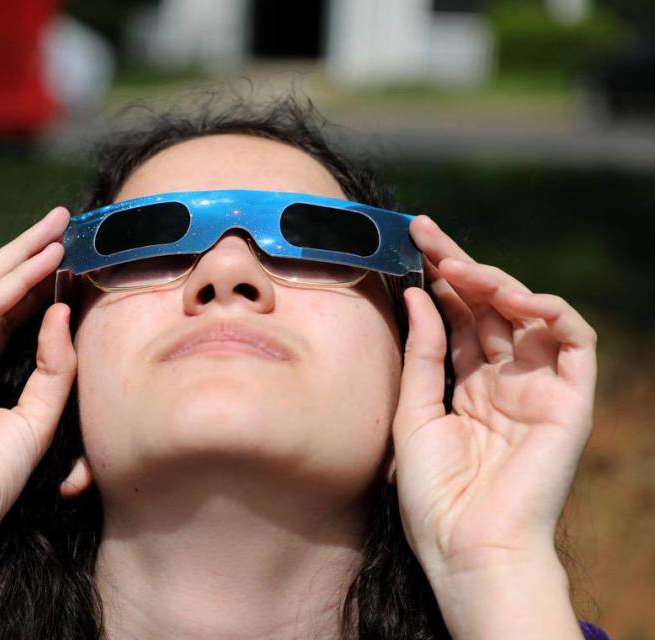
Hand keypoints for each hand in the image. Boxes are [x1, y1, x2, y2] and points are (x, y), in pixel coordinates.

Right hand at [0, 205, 75, 554]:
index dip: (35, 282)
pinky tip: (42, 264)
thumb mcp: (35, 421)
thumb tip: (60, 314)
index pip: (1, 312)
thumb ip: (52, 369)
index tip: (71, 259)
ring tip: (57, 228)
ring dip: (20, 255)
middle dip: (25, 252)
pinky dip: (11, 285)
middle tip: (62, 221)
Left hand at [391, 215, 597, 581]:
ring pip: (529, 315)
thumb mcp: (413, 413)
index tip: (410, 244)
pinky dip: (550, 311)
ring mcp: (539, 389)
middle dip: (459, 266)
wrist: (467, 547)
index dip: (439, 281)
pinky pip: (575, 341)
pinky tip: (514, 297)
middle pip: (488, 309)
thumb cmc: (433, 494)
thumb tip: (416, 294)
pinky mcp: (571, 401)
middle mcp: (505, 382)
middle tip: (427, 232)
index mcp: (468, 389)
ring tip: (459, 267)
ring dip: (497, 282)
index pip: (458, 320)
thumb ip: (422, 354)